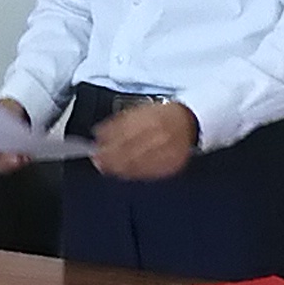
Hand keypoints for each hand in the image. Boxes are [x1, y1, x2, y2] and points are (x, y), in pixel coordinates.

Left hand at [87, 97, 201, 183]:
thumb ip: (119, 122)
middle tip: (98, 161)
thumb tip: (99, 133)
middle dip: (110, 157)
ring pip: (138, 163)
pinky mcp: (173, 164)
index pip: (125, 132)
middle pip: (130, 149)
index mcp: (152, 118)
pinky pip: (150, 172)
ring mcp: (168, 151)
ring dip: (119, 168)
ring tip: (107, 168)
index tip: (96, 147)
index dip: (108, 142)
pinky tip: (124, 173)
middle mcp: (161, 134)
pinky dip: (134, 173)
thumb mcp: (140, 111)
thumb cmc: (161, 116)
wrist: (188, 122)